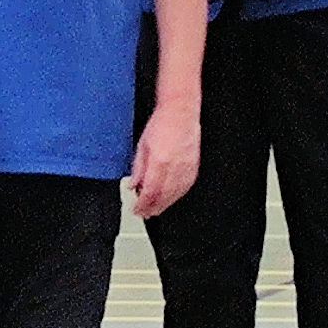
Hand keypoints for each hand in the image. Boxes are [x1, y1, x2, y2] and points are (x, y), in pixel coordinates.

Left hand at [129, 96, 199, 216]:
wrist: (180, 112)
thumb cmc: (162, 124)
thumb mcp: (142, 147)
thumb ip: (138, 169)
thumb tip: (133, 185)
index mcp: (159, 162)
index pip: (150, 192)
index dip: (142, 205)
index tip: (136, 209)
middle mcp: (174, 167)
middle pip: (163, 197)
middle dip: (152, 209)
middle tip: (144, 214)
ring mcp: (186, 168)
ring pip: (175, 195)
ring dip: (165, 205)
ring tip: (155, 210)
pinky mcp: (194, 167)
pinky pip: (185, 188)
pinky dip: (176, 196)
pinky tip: (170, 198)